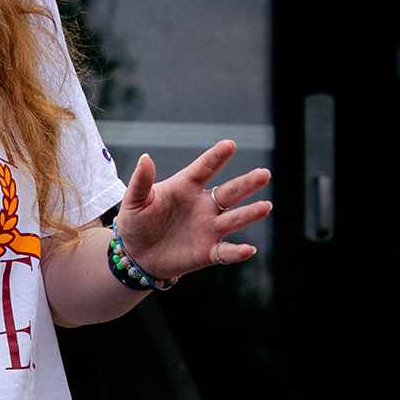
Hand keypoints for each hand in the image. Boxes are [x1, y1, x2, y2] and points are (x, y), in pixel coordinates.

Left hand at [117, 140, 271, 279]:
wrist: (136, 255)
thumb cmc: (136, 222)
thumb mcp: (134, 201)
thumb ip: (141, 181)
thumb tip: (145, 158)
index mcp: (187, 187)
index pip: (204, 168)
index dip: (217, 157)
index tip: (229, 145)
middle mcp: (204, 206)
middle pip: (230, 192)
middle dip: (247, 183)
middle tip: (264, 174)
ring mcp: (208, 228)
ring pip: (234, 219)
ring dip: (250, 213)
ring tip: (265, 207)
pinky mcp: (208, 252)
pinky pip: (226, 252)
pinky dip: (237, 252)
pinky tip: (249, 249)